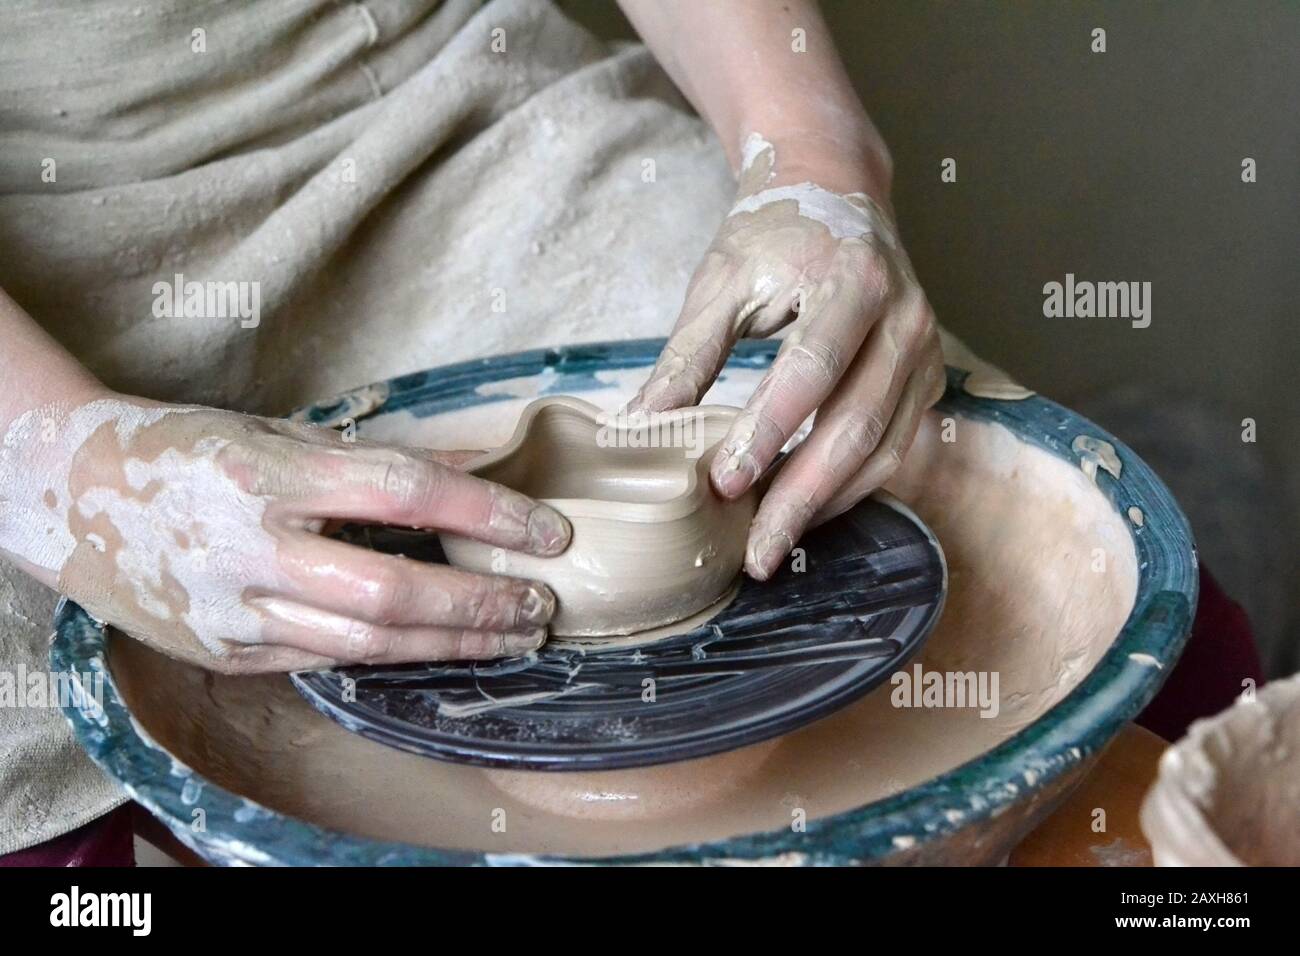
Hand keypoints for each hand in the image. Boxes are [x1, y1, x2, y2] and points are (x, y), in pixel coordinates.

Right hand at [0, 392, 569, 672]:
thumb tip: (472, 463)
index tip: (547, 532)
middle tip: (541, 605)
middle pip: (392, 591)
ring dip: (452, 643)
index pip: (404, 490)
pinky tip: (438, 645)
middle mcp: (251, 546)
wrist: (68, 493)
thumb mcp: (276, 430)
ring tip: (511, 634)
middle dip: (480, 605)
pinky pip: (324, 659)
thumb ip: (370, 456)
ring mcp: (233, 608)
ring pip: (364, 642)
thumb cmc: (186, 449)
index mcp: (269, 473)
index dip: (487, 512)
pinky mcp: (223, 651)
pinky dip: (391, 653)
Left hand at [631, 135, 944, 579]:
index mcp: (852, 280)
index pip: (811, 371)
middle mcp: (904, 317)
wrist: (836, 189)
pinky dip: (851, 486)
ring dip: (826, 504)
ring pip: (883, 450)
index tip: (722, 483)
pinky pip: (895, 447)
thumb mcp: (721, 280)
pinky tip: (806, 509)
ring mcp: (925, 350)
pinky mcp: (927, 376)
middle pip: (854, 426)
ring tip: (772, 542)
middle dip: (800, 496)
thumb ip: (687, 355)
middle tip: (755, 552)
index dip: (767, 432)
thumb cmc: (773, 233)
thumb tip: (638, 427)